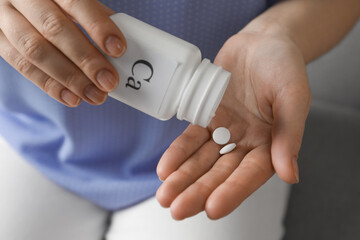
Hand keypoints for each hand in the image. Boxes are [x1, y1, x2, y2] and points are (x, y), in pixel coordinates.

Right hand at [0, 0, 125, 106]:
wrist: (18, 1)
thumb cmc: (55, 3)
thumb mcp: (72, 1)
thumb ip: (94, 19)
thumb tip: (121, 50)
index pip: (74, 2)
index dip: (97, 26)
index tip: (117, 49)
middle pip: (54, 29)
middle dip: (85, 59)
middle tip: (108, 81)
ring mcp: (4, 17)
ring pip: (35, 50)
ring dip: (69, 78)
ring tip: (95, 95)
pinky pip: (21, 65)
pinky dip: (50, 85)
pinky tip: (72, 98)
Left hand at [156, 29, 310, 219]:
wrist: (262, 42)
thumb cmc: (284, 66)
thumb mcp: (293, 96)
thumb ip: (289, 133)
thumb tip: (289, 173)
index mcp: (271, 144)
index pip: (250, 174)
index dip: (232, 192)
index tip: (212, 208)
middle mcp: (246, 142)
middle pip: (220, 172)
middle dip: (198, 191)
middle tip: (177, 209)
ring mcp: (225, 131)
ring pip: (202, 160)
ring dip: (183, 177)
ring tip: (165, 195)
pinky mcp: (207, 117)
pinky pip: (190, 138)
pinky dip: (178, 153)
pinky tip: (165, 169)